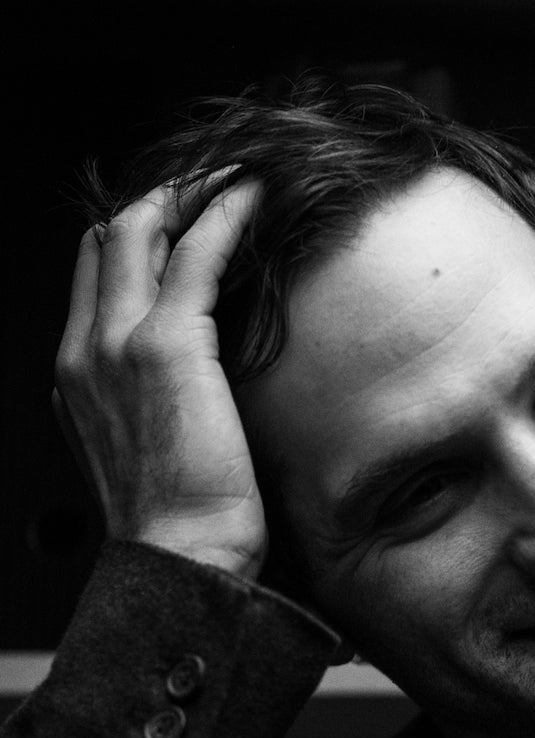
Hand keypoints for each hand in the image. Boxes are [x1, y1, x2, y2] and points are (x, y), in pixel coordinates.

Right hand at [53, 178, 267, 581]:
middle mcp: (84, 350)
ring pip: (140, 229)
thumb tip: (194, 399)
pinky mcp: (168, 344)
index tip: (187, 222)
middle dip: (160, 199)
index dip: (137, 238)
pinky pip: (196, 251)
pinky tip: (258, 195)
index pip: (92, 276)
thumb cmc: (183, 530)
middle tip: (215, 184)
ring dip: (191, 192)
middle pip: (107, 238)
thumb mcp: (150, 460)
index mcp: (74, 377)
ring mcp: (117, 343)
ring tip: (239, 176)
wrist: (182, 560)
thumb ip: (152, 415)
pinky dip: (226, 213)